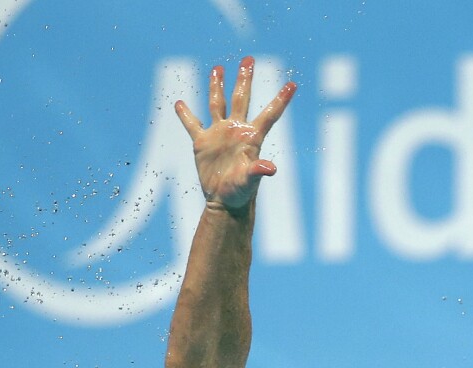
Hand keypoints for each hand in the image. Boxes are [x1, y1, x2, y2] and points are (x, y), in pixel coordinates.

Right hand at [174, 56, 296, 210]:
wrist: (224, 202)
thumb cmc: (241, 193)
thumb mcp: (249, 181)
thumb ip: (258, 172)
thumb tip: (271, 168)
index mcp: (251, 137)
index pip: (270, 114)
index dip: (281, 99)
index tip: (293, 84)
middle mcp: (236, 130)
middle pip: (241, 98)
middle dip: (244, 79)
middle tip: (249, 58)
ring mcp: (219, 134)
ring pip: (217, 103)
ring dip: (216, 85)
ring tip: (218, 67)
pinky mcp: (203, 143)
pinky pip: (192, 124)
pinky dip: (185, 114)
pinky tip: (179, 103)